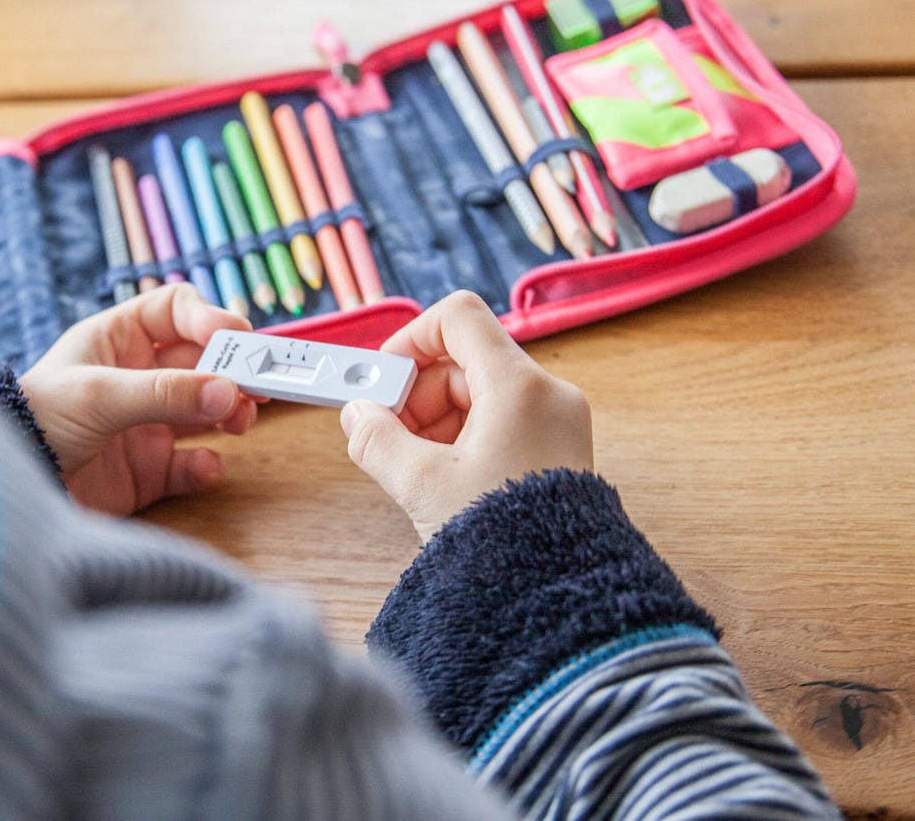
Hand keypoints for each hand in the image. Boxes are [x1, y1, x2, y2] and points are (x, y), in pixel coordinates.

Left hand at [20, 285, 261, 515]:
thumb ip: (164, 393)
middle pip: (203, 361)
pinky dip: (206, 465)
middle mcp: (137, 376)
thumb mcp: (98, 395)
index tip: (235, 338)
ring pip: (207, 410)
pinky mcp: (147, 470)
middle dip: (232, 370)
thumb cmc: (35, 420)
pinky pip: (191, 464)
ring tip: (240, 421)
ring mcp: (144, 423)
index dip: (208, 317)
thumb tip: (228, 391)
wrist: (8, 484)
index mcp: (117, 340)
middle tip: (258, 386)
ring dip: (230, 412)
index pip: (176, 311)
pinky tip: (206, 465)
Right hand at [340, 291, 592, 540]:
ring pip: (479, 393)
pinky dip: (462, 437)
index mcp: (519, 387)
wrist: (557, 597)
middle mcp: (546, 395)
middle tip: (386, 434)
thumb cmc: (504, 540)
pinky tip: (440, 476)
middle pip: (464, 361)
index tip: (383, 377)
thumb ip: (377, 439)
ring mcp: (556, 423)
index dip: (412, 338)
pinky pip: (499, 422)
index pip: (459, 318)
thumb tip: (357, 416)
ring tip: (412, 466)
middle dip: (416, 394)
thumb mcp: (422, 484)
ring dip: (435, 420)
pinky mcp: (556, 451)